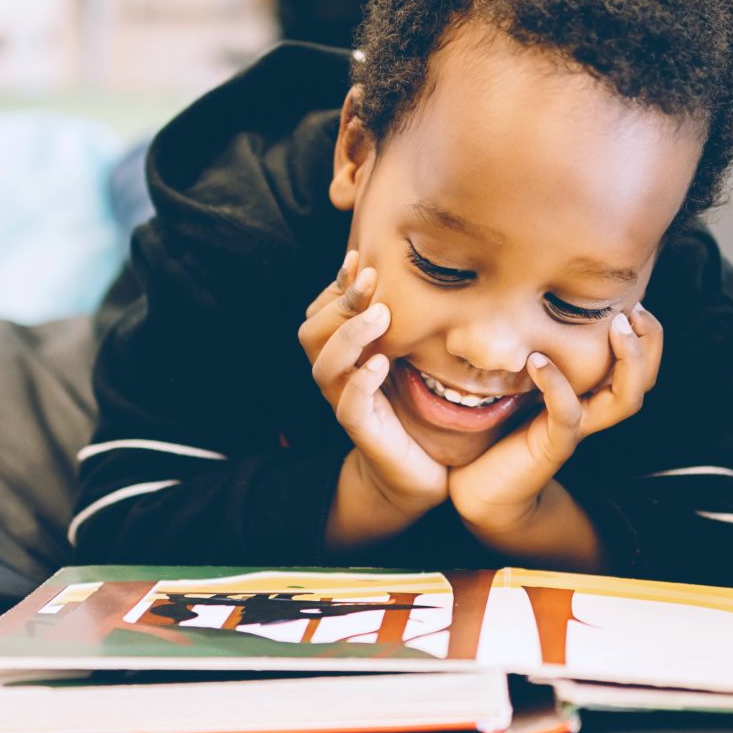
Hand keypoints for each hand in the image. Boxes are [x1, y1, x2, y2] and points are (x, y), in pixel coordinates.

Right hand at [299, 251, 446, 515]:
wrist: (418, 472)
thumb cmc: (415, 410)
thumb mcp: (408, 357)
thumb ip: (403, 325)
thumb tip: (421, 277)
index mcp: (343, 356)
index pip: (319, 312)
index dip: (334, 285)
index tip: (360, 259)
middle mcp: (337, 377)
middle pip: (310, 333)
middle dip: (339, 302)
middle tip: (372, 280)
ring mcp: (345, 404)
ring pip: (323, 366)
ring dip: (348, 336)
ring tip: (380, 317)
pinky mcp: (362, 432)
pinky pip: (348, 405)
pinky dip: (361, 382)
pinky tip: (381, 364)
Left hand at [449, 305, 663, 532]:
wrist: (486, 489)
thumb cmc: (501, 430)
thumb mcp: (525, 384)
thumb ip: (540, 354)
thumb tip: (534, 305)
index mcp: (592, 397)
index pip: (641, 368)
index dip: (647, 336)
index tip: (632, 302)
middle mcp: (594, 413)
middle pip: (645, 382)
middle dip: (648, 344)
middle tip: (632, 311)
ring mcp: (578, 430)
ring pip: (624, 400)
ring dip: (626, 360)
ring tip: (613, 326)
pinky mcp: (554, 446)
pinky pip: (567, 414)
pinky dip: (556, 384)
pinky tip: (537, 360)